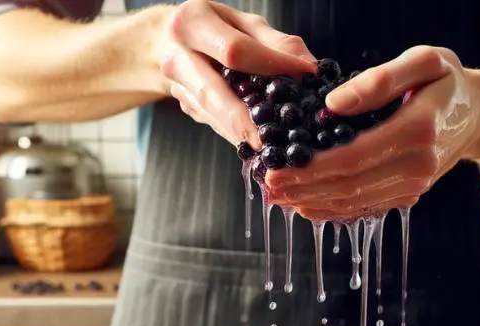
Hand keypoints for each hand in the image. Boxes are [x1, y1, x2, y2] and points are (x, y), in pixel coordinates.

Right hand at [157, 0, 315, 147]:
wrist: (170, 40)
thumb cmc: (218, 28)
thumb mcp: (246, 23)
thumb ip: (277, 42)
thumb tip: (309, 70)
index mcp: (192, 23)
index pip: (235, 50)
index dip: (271, 64)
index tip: (305, 75)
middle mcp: (177, 56)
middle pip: (212, 93)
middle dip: (241, 120)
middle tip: (267, 141)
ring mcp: (177, 86)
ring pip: (211, 115)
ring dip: (240, 134)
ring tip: (269, 148)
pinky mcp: (185, 106)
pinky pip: (214, 123)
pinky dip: (237, 134)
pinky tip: (256, 143)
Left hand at [265, 46, 479, 220]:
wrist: (478, 113)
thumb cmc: (446, 81)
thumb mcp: (422, 61)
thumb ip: (380, 80)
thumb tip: (333, 104)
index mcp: (417, 131)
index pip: (353, 157)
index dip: (310, 168)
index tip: (276, 168)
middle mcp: (418, 166)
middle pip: (349, 186)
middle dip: (303, 189)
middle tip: (267, 187)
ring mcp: (414, 186)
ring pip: (355, 203)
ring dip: (313, 202)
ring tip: (279, 197)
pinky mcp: (409, 195)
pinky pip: (367, 208)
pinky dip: (334, 209)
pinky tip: (307, 205)